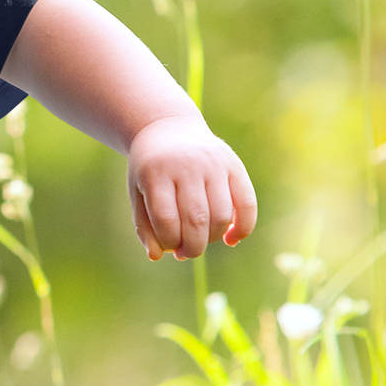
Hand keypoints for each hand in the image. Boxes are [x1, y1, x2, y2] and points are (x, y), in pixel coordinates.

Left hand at [127, 117, 256, 260]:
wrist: (168, 129)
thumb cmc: (150, 169)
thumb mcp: (138, 193)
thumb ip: (144, 226)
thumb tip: (156, 257)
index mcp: (156, 173)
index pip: (166, 220)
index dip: (169, 242)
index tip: (169, 247)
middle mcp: (187, 166)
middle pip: (197, 220)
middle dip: (192, 248)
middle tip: (186, 252)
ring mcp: (214, 164)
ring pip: (222, 216)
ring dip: (213, 239)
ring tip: (202, 240)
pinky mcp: (234, 165)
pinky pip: (247, 203)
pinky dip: (243, 227)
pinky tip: (231, 239)